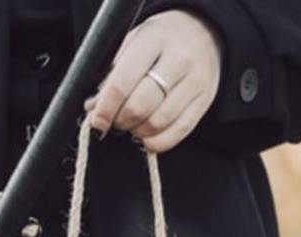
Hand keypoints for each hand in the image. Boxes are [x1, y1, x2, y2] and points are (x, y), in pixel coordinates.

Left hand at [84, 9, 222, 152]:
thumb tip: (94, 108)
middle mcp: (179, 58)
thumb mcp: (133, 42)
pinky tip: (147, 137)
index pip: (122, 82)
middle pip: (139, 106)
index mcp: (154, 39)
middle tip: (115, 120)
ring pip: (158, 123)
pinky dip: (158, 142)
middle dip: (120, 121)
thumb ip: (112, 73)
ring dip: (137, 132)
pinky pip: (179, 132)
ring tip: (132, 124)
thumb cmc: (160, 39)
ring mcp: (196, 80)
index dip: (105, 108)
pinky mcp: (205, 100)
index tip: (97, 121)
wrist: (203, 31)